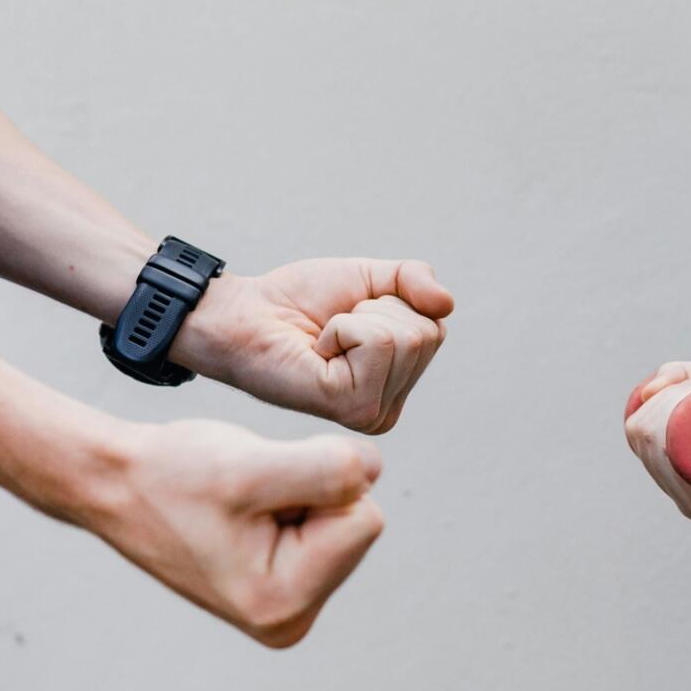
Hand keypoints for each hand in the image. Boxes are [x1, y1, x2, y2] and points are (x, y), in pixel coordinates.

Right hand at [82, 419, 386, 647]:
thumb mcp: (250, 466)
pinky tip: (243, 509)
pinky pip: (324, 523)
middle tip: (245, 496)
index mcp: (285, 605)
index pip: (365, 520)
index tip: (256, 490)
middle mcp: (291, 619)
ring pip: (342, 519)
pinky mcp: (285, 586)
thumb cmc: (173, 474)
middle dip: (310, 492)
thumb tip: (374, 472)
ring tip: (240, 502)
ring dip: (299, 493)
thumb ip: (329, 470)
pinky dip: (291, 500)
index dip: (318, 484)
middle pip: (358, 523)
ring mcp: (289, 607)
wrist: (119, 484)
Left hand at [176, 258, 452, 433]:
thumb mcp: (368, 278)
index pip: (436, 327)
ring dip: (357, 319)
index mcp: (397, 384)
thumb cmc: (296, 301)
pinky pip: (377, 341)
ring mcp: (373, 412)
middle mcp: (389, 407)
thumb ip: (414, 281)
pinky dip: (344, 327)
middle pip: (427, 333)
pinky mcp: (352, 406)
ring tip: (324, 339)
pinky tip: (317, 350)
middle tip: (333, 327)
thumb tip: (447, 303)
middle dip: (377, 310)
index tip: (348, 318)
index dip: (391, 303)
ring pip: (406, 336)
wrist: (242, 314)